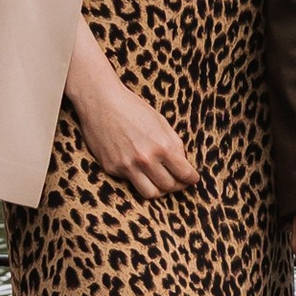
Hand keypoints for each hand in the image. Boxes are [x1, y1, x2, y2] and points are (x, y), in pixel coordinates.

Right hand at [66, 26, 198, 198]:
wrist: (102, 102)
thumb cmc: (133, 108)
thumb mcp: (161, 122)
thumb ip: (173, 144)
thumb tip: (183, 163)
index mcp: (162, 146)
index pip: (184, 173)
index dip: (191, 178)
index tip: (192, 179)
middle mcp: (146, 159)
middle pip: (168, 186)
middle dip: (177, 185)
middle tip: (178, 182)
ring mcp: (127, 166)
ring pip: (151, 193)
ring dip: (159, 190)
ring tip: (161, 182)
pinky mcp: (112, 168)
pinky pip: (131, 182)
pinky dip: (139, 179)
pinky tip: (140, 170)